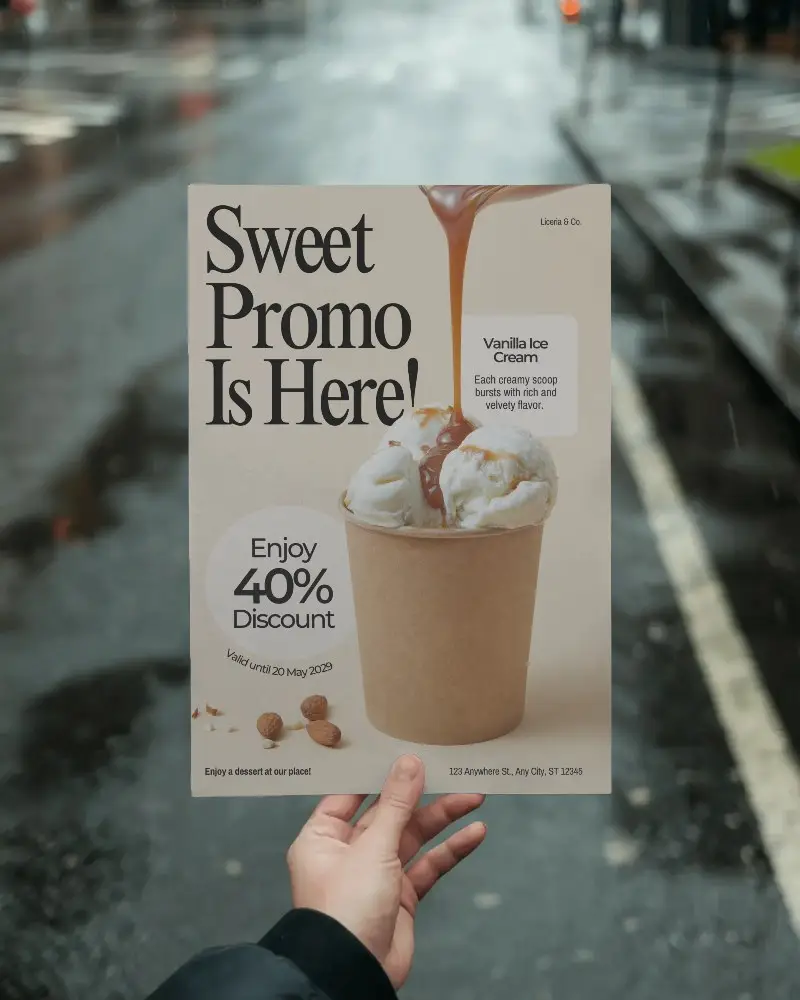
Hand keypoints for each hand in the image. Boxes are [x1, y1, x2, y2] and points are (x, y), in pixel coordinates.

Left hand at [287, 755, 485, 988]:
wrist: (354, 973)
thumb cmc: (344, 911)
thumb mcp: (372, 847)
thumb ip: (396, 804)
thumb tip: (409, 764)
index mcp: (323, 836)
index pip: (352, 793)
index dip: (379, 773)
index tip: (405, 752)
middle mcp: (348, 853)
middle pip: (389, 812)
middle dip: (422, 795)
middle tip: (450, 771)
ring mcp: (376, 875)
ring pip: (413, 837)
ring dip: (443, 819)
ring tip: (473, 797)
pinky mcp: (400, 897)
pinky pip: (428, 866)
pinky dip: (450, 850)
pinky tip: (473, 834)